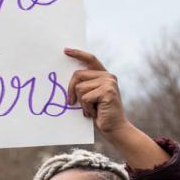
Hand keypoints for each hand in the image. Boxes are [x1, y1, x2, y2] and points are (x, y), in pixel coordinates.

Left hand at [65, 48, 170, 168]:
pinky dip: (86, 108)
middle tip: (71, 102)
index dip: (78, 54)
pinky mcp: (107, 91)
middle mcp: (108, 76)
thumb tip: (66, 78)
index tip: (65, 50)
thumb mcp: (90, 96)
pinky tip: (95, 113)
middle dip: (70, 89)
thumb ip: (84, 85)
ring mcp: (109, 83)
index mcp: (104, 75)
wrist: (115, 129)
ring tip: (91, 109)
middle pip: (78, 74)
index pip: (90, 59)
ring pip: (80, 87)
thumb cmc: (100, 114)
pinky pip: (85, 97)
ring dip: (81, 103)